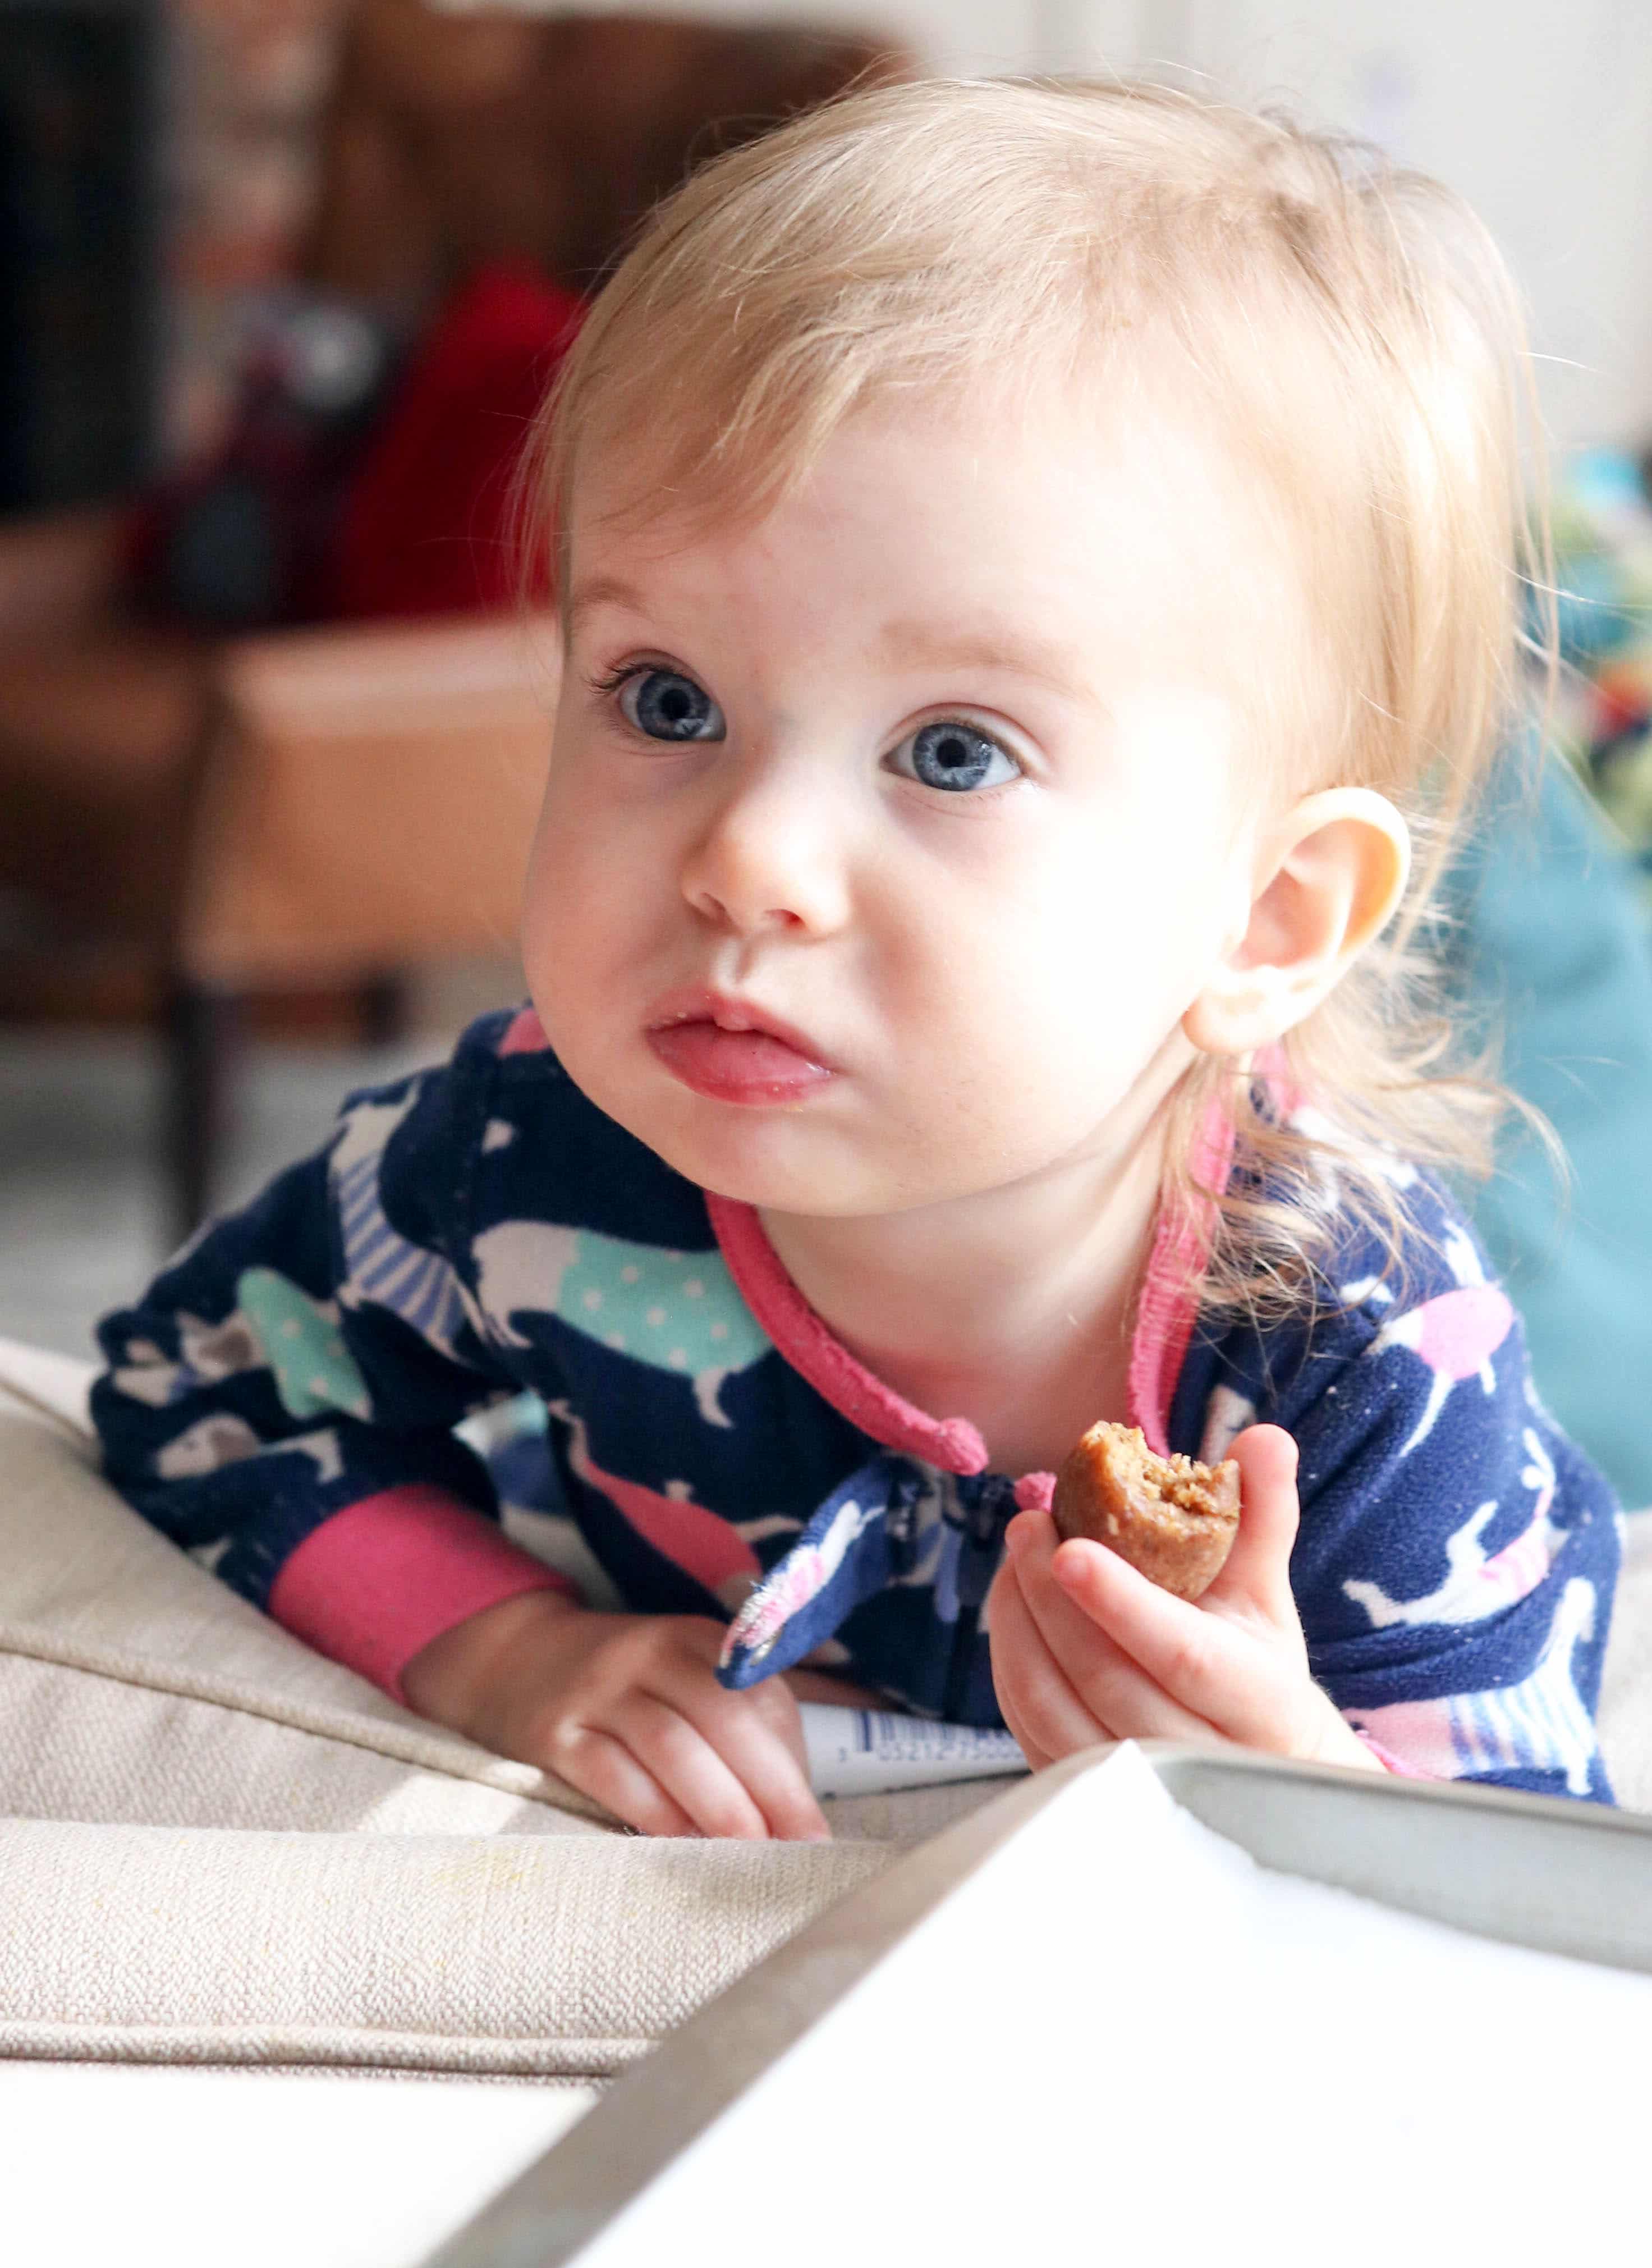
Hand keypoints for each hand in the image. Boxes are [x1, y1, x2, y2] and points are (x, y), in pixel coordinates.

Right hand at [402, 1593, 831, 1839]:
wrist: (514, 1661)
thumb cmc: (629, 1682)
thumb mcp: (690, 1669)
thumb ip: (759, 1704)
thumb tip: (856, 1733)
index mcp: (694, 1637)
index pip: (758, 1693)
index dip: (792, 1761)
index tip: (818, 1824)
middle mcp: (648, 1652)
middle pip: (722, 1716)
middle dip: (769, 1787)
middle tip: (799, 1848)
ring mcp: (599, 1691)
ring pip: (671, 1746)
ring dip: (718, 1806)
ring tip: (750, 1856)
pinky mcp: (556, 1733)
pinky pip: (614, 1775)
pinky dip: (654, 1815)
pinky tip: (681, 1848)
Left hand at [987, 1426, 1378, 1771]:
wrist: (1257, 1764)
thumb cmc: (1257, 1666)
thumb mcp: (1266, 1593)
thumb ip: (1262, 1515)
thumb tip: (1265, 1438)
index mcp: (1259, 1704)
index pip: (1182, 1656)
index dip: (1122, 1605)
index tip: (1070, 1549)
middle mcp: (1200, 1758)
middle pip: (1106, 1679)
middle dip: (1052, 1597)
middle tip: (1028, 1525)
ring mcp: (1140, 1786)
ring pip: (1054, 1708)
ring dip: (1020, 1624)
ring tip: (1015, 1557)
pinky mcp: (1090, 1790)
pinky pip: (1030, 1728)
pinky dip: (1011, 1662)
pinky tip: (1012, 1607)